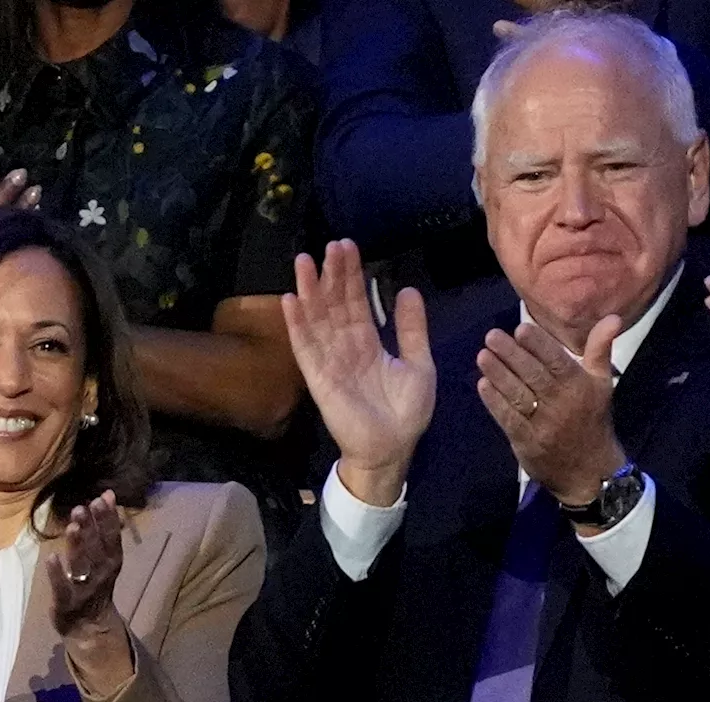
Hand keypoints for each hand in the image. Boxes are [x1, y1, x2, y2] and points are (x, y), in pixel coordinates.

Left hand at [47, 492, 123, 637]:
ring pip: (82, 565)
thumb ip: (105, 527)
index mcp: (112, 560)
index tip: (103, 498)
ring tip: (72, 526)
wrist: (90, 625)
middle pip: (97, 548)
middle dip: (91, 527)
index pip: (112, 536)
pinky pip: (62, 587)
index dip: (108, 518)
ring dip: (77, 546)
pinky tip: (51, 557)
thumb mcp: (106, 555)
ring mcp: (84, 588)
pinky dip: (57, 574)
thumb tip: (108, 493)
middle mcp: (102, 573)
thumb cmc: (95, 581)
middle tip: (83, 507)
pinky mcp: (67, 602)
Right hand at [283, 239, 435, 504]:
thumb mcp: (418, 363)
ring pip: (317, 319)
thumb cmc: (406, 412)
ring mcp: (329, 361)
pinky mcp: (318, 377)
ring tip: (304, 261)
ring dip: (309, 291)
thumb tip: (408, 289)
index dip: (352, 276)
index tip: (347, 248)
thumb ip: (411, 329)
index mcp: (368, 343)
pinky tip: (290, 300)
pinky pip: (305, 347)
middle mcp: (345, 347)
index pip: (357, 302)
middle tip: (329, 245)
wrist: (392, 448)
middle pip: (334, 305)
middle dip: (331, 275)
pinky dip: (297, 324)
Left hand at [476, 317, 625, 505]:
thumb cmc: (592, 420)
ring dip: (498, 374)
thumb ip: (600, 349)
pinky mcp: (526, 442)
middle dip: (511, 354)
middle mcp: (561, 404)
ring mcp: (542, 424)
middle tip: (491, 336)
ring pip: (517, 395)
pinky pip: (508, 418)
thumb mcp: (602, 384)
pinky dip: (494, 401)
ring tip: (482, 355)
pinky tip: (483, 384)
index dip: (538, 344)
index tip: (520, 328)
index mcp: (579, 387)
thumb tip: (612, 317)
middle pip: (533, 375)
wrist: (590, 471)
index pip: (556, 361)